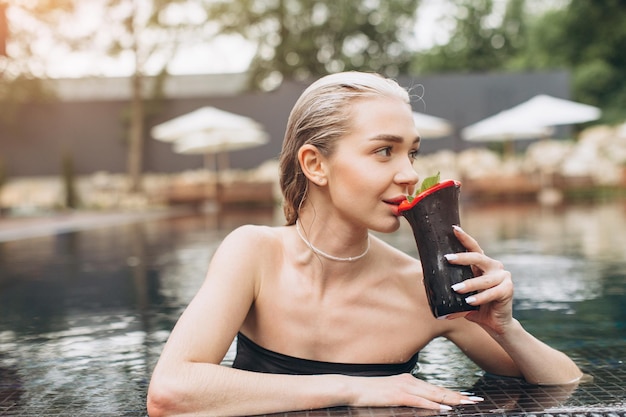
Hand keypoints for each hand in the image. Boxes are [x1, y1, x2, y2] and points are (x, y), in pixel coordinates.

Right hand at [351, 373, 482, 410]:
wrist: (352, 388)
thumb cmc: (369, 392)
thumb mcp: (391, 392)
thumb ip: (406, 395)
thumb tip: (419, 401)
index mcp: (409, 380)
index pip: (436, 388)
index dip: (453, 393)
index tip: (468, 396)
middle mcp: (410, 381)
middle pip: (439, 390)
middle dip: (459, 396)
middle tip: (476, 400)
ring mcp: (404, 388)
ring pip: (433, 394)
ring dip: (452, 399)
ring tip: (467, 403)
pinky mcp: (398, 395)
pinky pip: (419, 401)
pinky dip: (433, 405)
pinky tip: (443, 408)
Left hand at [445, 225, 513, 334]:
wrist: (495, 323)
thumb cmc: (476, 306)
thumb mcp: (461, 295)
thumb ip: (448, 286)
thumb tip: (424, 279)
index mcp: (483, 264)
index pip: (474, 247)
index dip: (464, 238)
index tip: (454, 229)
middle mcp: (494, 267)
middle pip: (478, 257)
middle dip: (462, 257)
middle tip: (447, 258)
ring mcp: (503, 277)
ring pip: (483, 279)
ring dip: (469, 284)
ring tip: (456, 289)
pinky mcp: (508, 290)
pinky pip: (491, 293)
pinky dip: (479, 298)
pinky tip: (469, 302)